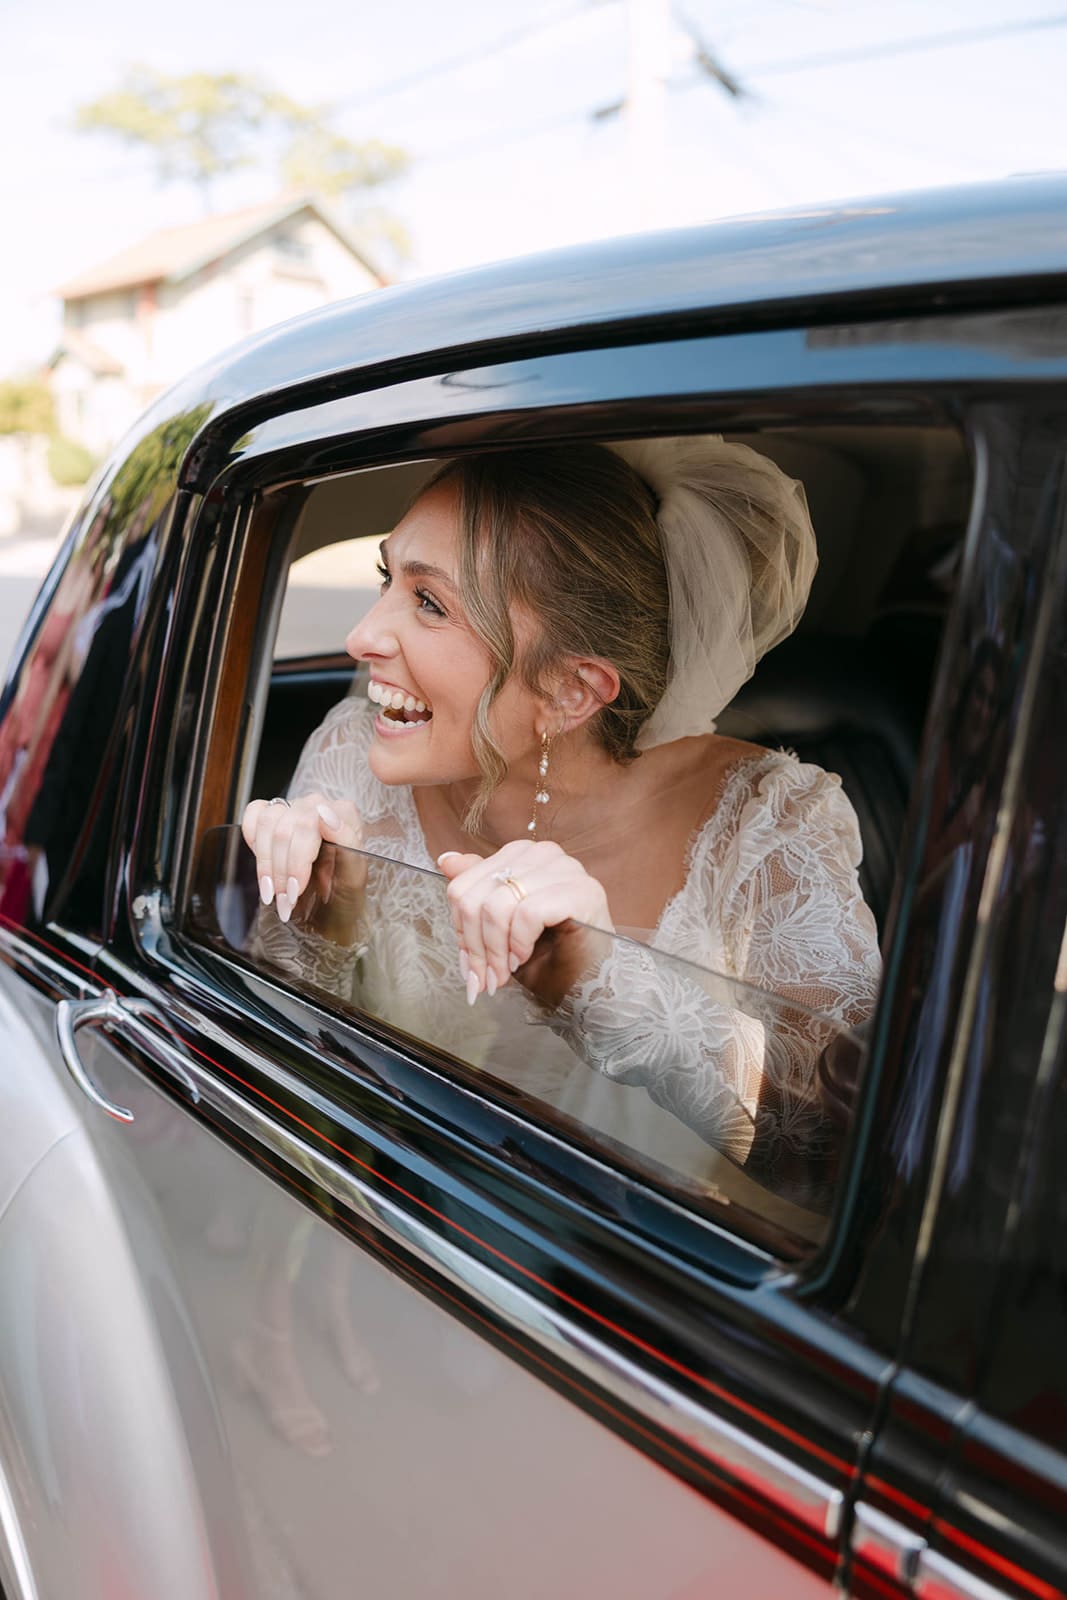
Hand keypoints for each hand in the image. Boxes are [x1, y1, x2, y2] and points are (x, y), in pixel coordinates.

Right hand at [241, 793, 364, 925]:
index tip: (295, 890)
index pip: (309, 826)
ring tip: (272, 893)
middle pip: (285, 830)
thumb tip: (324, 814)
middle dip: (281, 871)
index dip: (297, 861)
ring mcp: (294, 805)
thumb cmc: (346, 887)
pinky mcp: (274, 811)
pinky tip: (264, 864)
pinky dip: (253, 839)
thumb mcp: (355, 874)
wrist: (337, 901)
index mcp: (343, 813)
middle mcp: (317, 804)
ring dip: (265, 863)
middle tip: (284, 901)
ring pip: (266, 824)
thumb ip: (347, 841)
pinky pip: (254, 814)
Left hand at [438, 840, 612, 1005]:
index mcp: (521, 854)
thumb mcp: (501, 926)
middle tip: (483, 979)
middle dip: (476, 947)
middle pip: (476, 897)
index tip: (471, 964)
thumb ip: (476, 893)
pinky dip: (520, 943)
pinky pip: (527, 914)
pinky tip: (526, 957)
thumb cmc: (550, 954)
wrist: (590, 982)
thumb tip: (446, 861)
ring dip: (496, 951)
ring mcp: (566, 869)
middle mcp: (543, 853)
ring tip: (505, 973)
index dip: (462, 930)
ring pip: (498, 906)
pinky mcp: (581, 891)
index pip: (465, 884)